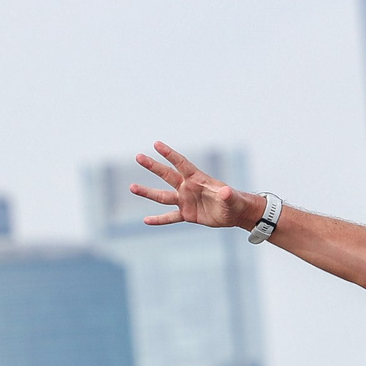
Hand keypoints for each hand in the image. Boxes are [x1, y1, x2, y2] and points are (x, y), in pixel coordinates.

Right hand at [131, 142, 252, 229]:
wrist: (234, 213)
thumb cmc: (234, 201)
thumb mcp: (231, 198)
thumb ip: (227, 195)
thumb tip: (227, 192)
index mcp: (197, 179)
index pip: (181, 164)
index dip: (170, 154)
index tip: (156, 144)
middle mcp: (187, 187)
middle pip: (167, 175)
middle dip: (153, 166)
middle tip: (138, 156)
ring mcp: (185, 200)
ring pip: (163, 196)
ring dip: (148, 192)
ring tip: (132, 187)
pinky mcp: (187, 214)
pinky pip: (170, 217)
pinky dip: (159, 220)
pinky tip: (146, 221)